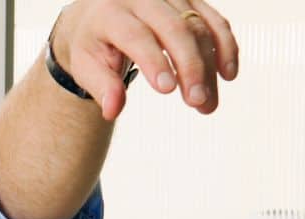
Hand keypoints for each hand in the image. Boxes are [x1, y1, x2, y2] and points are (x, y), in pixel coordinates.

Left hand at [50, 0, 238, 119]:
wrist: (98, 15)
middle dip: (189, 66)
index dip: (153, 62)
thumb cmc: (92, 44)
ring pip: (198, 27)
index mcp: (110, 13)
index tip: (167, 90)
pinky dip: (225, 46)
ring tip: (207, 103)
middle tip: (196, 102)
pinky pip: (214, 20)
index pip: (136, 36)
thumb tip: (112, 111)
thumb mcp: (85, 65)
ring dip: (209, 66)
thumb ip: (101, 86)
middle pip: (174, 29)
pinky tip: (228, 74)